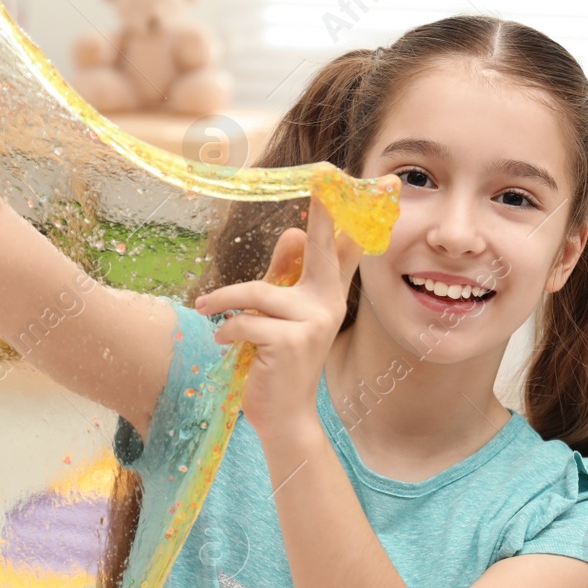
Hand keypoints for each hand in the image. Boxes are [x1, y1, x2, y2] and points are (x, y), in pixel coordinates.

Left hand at [194, 193, 364, 445]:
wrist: (285, 416)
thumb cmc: (279, 363)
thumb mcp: (281, 315)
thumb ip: (285, 275)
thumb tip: (292, 231)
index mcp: (327, 294)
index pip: (346, 246)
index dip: (358, 214)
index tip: (381, 182)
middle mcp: (327, 304)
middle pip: (321, 247)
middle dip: (323, 210)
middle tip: (324, 171)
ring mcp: (312, 323)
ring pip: (257, 293)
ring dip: (223, 301)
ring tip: (205, 309)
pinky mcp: (290, 342)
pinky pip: (244, 321)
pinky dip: (226, 330)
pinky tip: (224, 342)